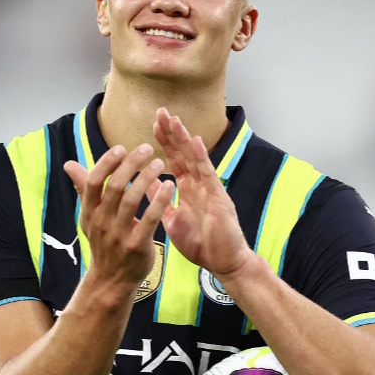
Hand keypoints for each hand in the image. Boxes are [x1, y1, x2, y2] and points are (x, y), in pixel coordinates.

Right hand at [64, 143, 175, 289]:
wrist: (111, 280)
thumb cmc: (104, 243)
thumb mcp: (90, 217)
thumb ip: (84, 189)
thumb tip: (69, 165)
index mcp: (89, 213)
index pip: (93, 181)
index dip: (106, 162)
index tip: (121, 148)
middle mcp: (101, 222)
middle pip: (114, 186)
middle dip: (131, 164)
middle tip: (147, 149)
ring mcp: (118, 235)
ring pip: (131, 199)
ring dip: (146, 177)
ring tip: (159, 163)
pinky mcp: (136, 246)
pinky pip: (149, 218)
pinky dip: (159, 200)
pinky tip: (169, 186)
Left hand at [152, 108, 252, 276]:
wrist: (224, 264)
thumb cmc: (202, 245)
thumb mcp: (174, 222)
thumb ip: (163, 204)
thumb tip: (150, 189)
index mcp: (189, 190)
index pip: (175, 161)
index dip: (164, 143)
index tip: (153, 124)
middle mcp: (200, 185)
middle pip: (184, 153)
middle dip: (172, 132)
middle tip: (161, 111)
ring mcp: (210, 189)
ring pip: (195, 158)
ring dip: (184, 138)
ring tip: (174, 119)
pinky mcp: (219, 198)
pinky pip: (208, 175)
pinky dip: (201, 157)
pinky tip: (194, 141)